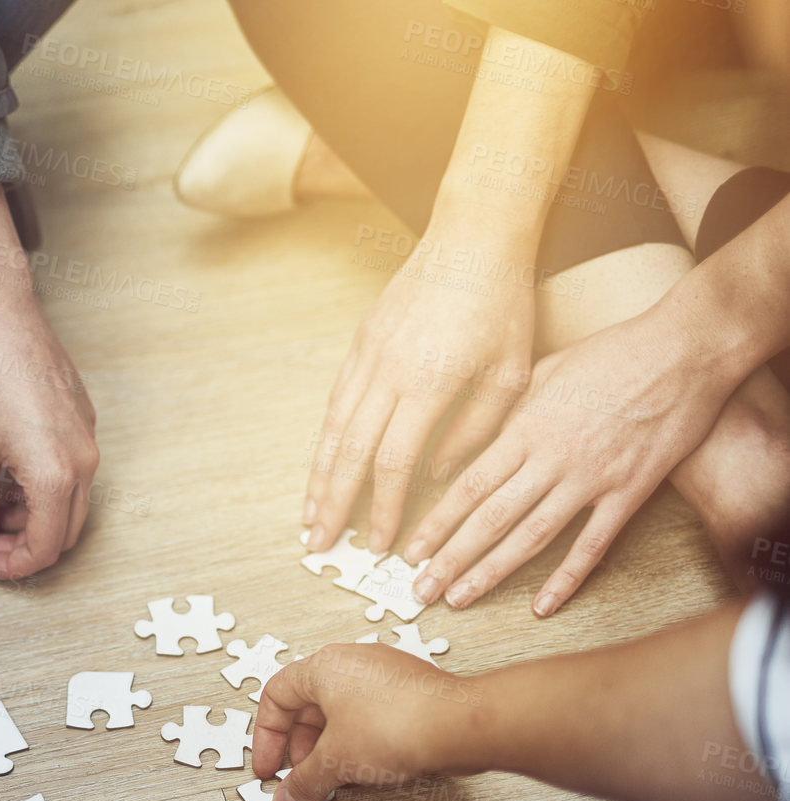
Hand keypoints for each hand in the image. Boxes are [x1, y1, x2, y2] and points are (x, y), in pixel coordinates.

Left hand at [0, 185, 98, 579]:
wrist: (3, 325)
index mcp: (55, 477)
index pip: (43, 548)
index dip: (12, 566)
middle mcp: (83, 464)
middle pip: (62, 534)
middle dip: (24, 548)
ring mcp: (88, 443)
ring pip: (68, 506)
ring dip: (32, 519)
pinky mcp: (84, 426)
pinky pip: (71, 476)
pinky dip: (43, 491)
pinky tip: (9, 479)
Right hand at [254, 644, 481, 800]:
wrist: (460, 725)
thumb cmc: (398, 724)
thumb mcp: (335, 761)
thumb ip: (304, 782)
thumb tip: (287, 798)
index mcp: (323, 666)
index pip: (276, 696)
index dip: (267, 738)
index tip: (271, 768)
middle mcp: (351, 663)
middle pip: (308, 707)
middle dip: (301, 749)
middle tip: (303, 779)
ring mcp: (383, 674)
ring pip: (340, 712)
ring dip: (330, 748)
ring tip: (334, 778)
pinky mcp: (409, 691)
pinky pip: (369, 715)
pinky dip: (358, 742)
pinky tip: (365, 770)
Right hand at [305, 225, 534, 556]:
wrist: (473, 236)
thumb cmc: (503, 304)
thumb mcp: (511, 373)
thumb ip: (474, 430)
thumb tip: (437, 474)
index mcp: (429, 383)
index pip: (393, 461)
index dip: (383, 507)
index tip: (380, 542)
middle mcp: (388, 371)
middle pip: (350, 452)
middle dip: (333, 504)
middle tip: (319, 543)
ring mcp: (367, 355)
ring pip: (333, 428)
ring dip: (319, 476)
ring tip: (309, 514)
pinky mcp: (360, 342)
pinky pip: (336, 401)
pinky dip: (326, 439)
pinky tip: (323, 463)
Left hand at [402, 300, 744, 616]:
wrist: (686, 349)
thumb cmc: (612, 353)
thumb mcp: (543, 371)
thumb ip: (504, 413)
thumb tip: (464, 447)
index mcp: (526, 428)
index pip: (468, 486)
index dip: (436, 523)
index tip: (410, 550)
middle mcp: (552, 458)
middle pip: (490, 519)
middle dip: (450, 559)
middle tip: (420, 590)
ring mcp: (592, 478)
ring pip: (531, 537)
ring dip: (491, 572)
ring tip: (458, 598)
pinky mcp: (631, 491)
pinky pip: (593, 544)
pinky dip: (567, 578)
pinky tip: (542, 606)